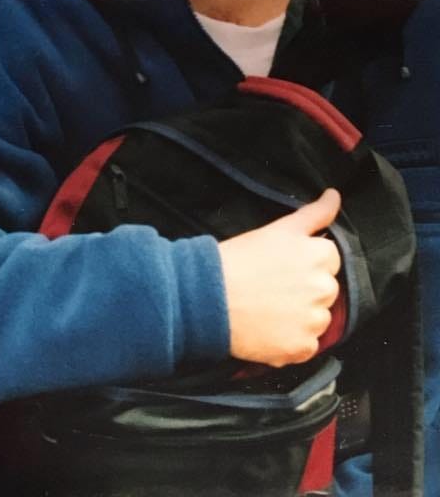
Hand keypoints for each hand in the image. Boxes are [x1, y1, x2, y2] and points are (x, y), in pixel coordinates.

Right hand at [218, 189, 341, 366]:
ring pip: (318, 319)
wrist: (207, 297)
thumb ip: (313, 214)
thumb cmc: (237, 259)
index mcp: (319, 256)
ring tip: (267, 309)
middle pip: (326, 289)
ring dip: (300, 317)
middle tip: (272, 287)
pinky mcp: (302, 347)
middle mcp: (323, 288)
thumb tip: (335, 195)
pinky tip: (268, 329)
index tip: (282, 265)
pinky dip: (291, 341)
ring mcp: (314, 321)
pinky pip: (306, 345)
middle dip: (306, 289)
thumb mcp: (277, 229)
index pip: (329, 258)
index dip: (304, 260)